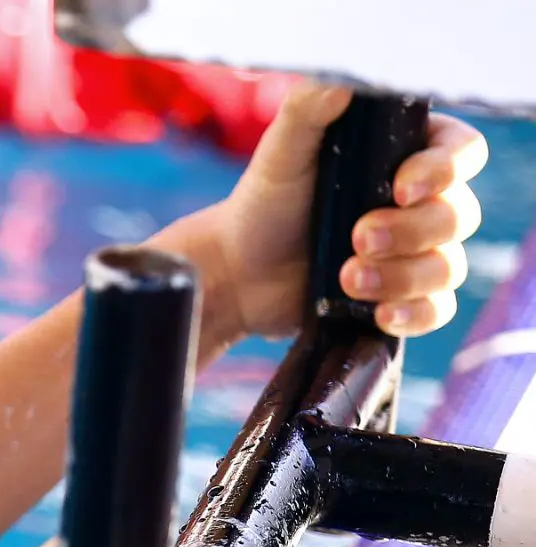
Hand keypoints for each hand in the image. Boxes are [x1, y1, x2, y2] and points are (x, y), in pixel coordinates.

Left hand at [199, 83, 486, 342]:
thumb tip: (341, 81)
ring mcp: (413, 252)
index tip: (402, 187)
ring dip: (402, 275)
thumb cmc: (263, 204)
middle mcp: (421, 202)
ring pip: (447, 266)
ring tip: (346, 277)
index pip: (462, 153)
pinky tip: (380, 312)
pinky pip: (436, 310)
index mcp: (407, 155)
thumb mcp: (281, 152)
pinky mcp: (399, 296)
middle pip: (459, 214)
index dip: (445, 170)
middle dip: (410, 231)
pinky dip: (415, 313)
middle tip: (356, 238)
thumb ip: (308, 110)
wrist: (237, 271)